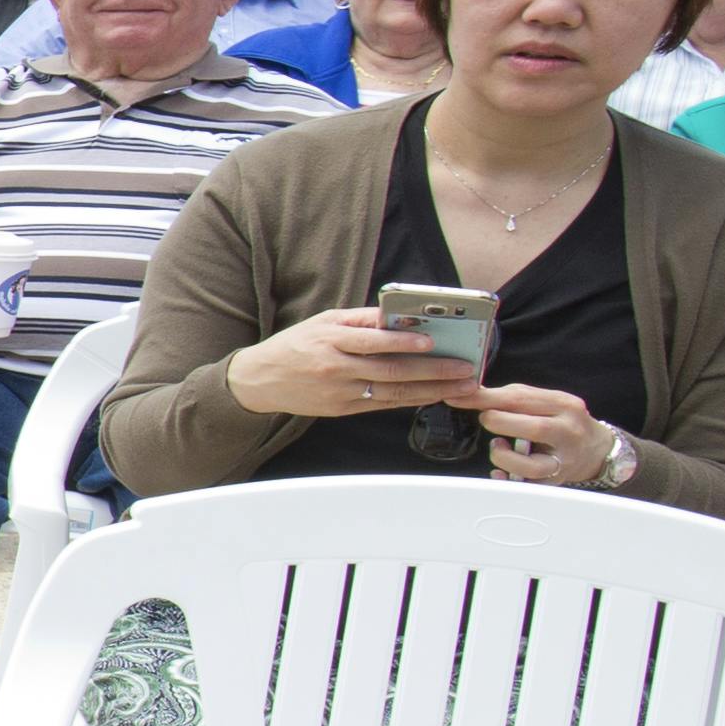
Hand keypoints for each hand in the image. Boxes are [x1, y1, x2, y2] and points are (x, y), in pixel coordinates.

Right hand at [229, 307, 472, 422]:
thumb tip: (398, 315)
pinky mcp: (342, 409)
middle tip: (465, 368)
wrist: (259, 381)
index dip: (403, 342)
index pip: (372, 341)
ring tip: (461, 385)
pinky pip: (384, 404)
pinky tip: (434, 395)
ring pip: (394, 391)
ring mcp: (340, 392)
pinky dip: (412, 399)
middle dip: (434, 370)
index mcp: (329, 340)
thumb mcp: (322, 321)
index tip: (432, 342)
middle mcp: (335, 368)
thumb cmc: (294, 345)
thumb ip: (361, 319)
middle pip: (391, 371)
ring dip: (433, 389)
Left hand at [476, 384, 621, 484]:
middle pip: (535, 428)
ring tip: (497, 446)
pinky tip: (499, 473)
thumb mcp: (547, 401)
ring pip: (533, 465)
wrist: (596, 449)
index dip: (486, 399)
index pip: (521, 399)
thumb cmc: (563, 422)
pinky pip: (528, 487)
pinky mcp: (556, 482)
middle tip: (485, 420)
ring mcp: (564, 460)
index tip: (460, 397)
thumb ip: (514, 397)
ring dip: (504, 457)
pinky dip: (508, 480)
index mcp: (564, 405)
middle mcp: (568, 432)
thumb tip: (475, 393)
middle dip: (500, 423)